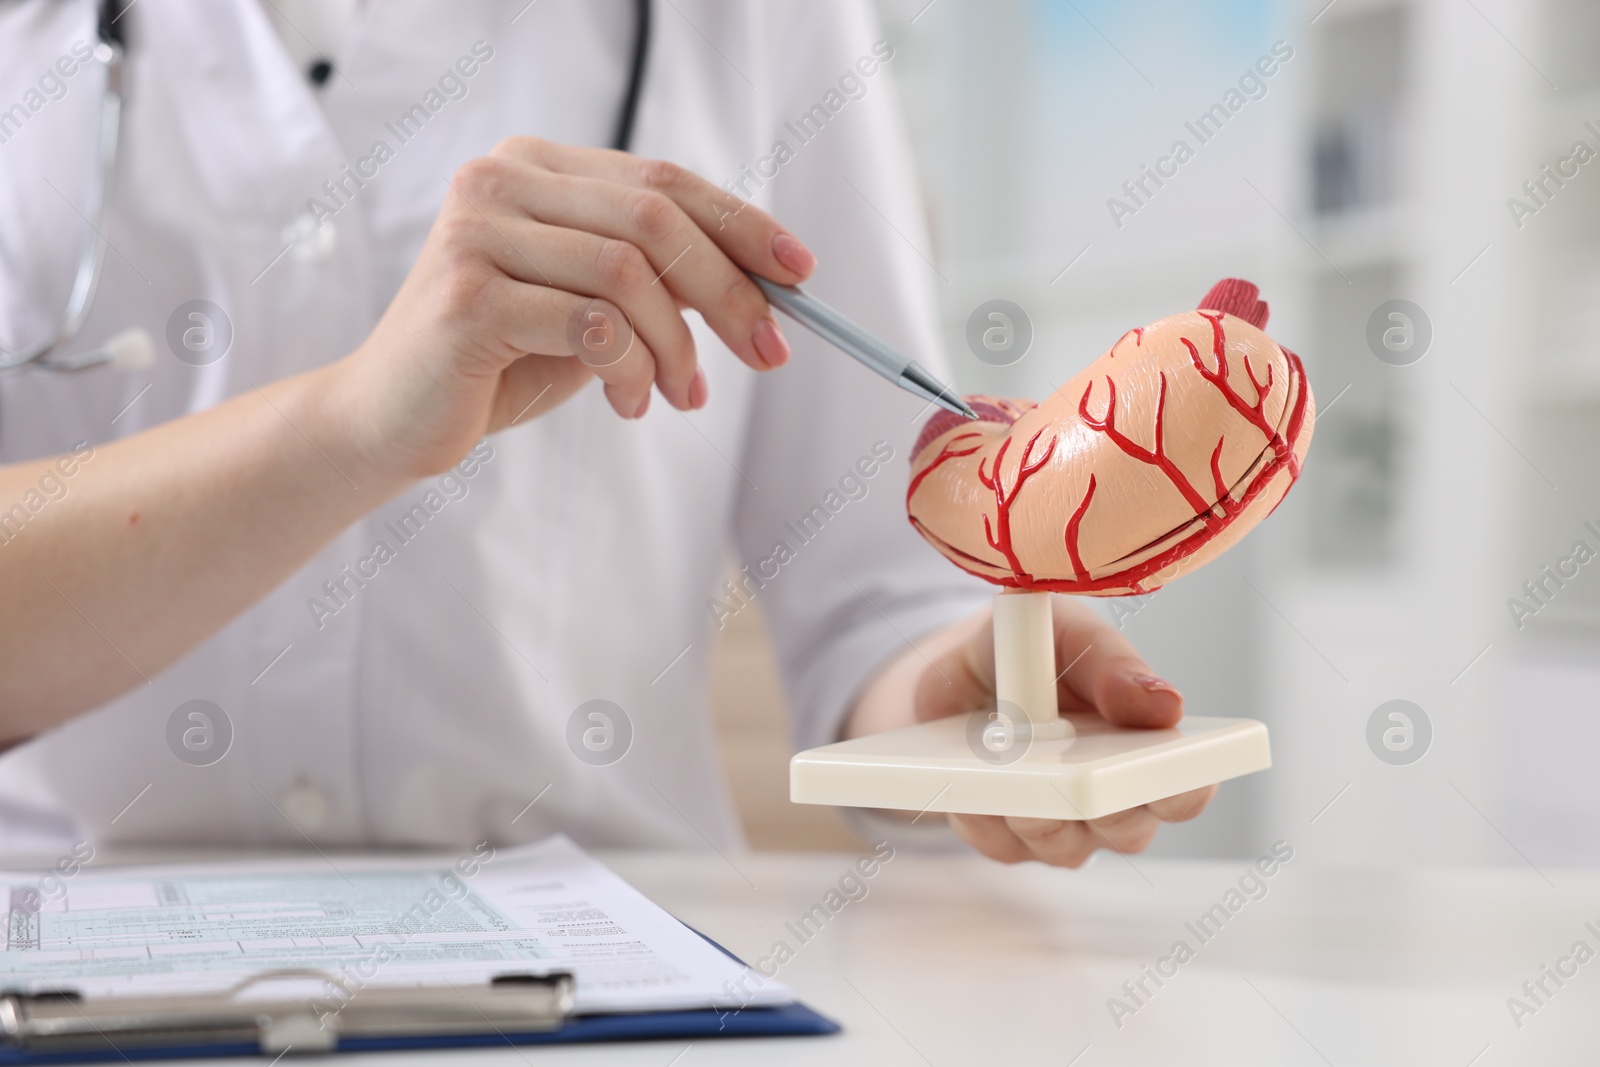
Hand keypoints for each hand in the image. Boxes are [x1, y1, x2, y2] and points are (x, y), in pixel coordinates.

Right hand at [322, 137, 816, 482]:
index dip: (741, 224)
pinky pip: (588, 325)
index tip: (799, 272)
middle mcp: (500, 181)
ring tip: (682, 396)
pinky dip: (629, 370)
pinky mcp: (467, 298)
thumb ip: (655, 283)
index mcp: (535, 167)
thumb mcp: (592, 311)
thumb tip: (761, 285)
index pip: (663, 181)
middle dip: (730, 291)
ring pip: (627, 274)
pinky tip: (629, 403)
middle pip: (655, 219)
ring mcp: (476, 234)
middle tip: (768, 352)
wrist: (391, 419)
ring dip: (676, 347)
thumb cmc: (497, 362)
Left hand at [913, 596, 1214, 865]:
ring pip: (1061, 846)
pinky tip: (968, 779)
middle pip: (1127, 831)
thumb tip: (1165, 705)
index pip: (1186, 789)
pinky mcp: (1004, 839)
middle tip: (1075, 774)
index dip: (1183, 787)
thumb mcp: (1070, 634)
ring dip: (1034, 807)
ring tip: (1007, 767)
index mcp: (1146, 748)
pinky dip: (983, 812)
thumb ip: (1113, 664)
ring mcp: (1061, 828)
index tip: (1159, 769)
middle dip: (1100, 803)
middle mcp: (1112, 801)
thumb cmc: (1032, 650)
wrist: (958, 667)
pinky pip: (999, 843)